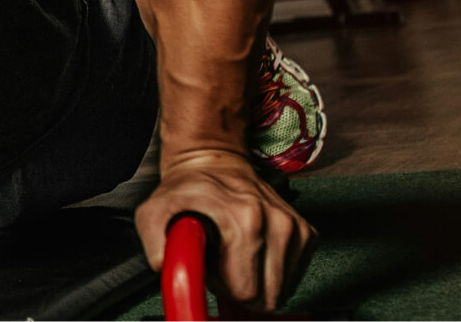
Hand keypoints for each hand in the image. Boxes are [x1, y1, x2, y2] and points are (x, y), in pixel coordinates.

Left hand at [136, 148, 316, 311]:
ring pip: (281, 289)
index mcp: (246, 220)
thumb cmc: (187, 191)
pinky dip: (270, 271)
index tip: (210, 269)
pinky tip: (252, 251)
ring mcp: (295, 228)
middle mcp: (277, 223)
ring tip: (234, 255)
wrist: (214, 165)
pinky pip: (292, 276)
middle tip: (221, 264)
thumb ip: (156, 248)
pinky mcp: (306, 233)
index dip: (221, 288)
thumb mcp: (153, 214)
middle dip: (240, 288)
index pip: (245, 291)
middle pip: (267, 296)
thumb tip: (166, 270)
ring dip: (255, 280)